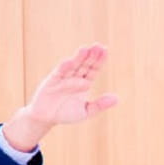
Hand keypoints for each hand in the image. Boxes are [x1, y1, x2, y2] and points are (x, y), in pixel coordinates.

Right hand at [1, 43, 118, 150]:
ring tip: (85, 49)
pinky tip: (69, 61)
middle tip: (98, 46)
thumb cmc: (66, 113)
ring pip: (73, 66)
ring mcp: (63, 78)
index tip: (105, 51)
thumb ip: (99, 105)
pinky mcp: (52, 81)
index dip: (99, 61)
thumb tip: (116, 98)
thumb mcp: (86, 111)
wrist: (46, 118)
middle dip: (91, 56)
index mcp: (84, 83)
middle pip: (84, 64)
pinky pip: (59, 73)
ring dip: (78, 58)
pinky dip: (64, 67)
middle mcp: (74, 78)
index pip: (93, 69)